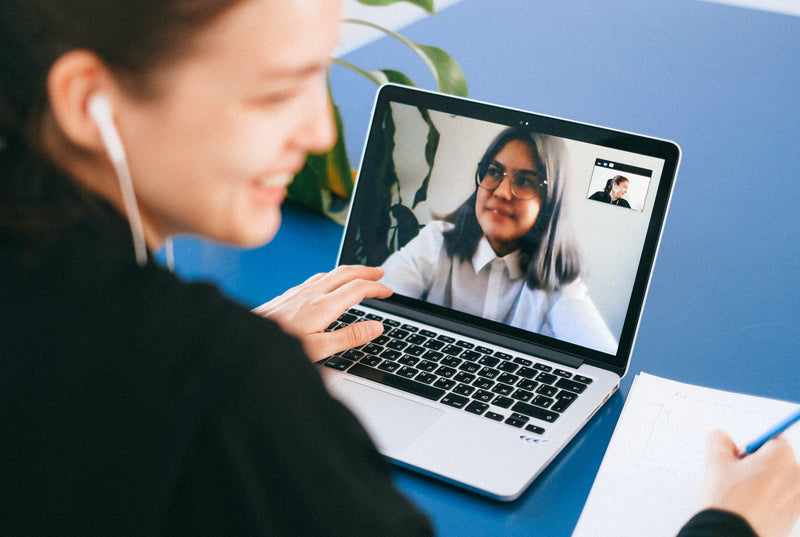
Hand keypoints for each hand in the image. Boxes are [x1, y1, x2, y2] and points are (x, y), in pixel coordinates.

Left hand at [253, 265, 391, 362]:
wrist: (248, 337)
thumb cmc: (281, 346)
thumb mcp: (320, 349)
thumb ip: (350, 337)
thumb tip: (376, 327)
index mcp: (324, 306)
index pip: (358, 289)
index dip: (377, 288)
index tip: (389, 291)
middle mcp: (312, 293)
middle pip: (346, 273)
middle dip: (367, 271)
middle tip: (381, 273)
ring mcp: (299, 291)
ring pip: (331, 273)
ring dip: (350, 272)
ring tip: (361, 276)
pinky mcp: (290, 294)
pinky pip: (317, 277)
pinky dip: (333, 276)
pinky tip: (329, 282)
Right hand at [699, 429, 799, 536]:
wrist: (731, 536)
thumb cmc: (728, 501)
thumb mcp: (714, 461)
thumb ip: (718, 440)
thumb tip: (722, 439)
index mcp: (782, 457)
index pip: (770, 439)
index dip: (749, 448)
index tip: (737, 460)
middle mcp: (797, 476)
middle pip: (775, 460)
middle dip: (755, 465)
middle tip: (734, 479)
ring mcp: (798, 499)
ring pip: (776, 481)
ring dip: (760, 483)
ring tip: (740, 497)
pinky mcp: (794, 517)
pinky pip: (779, 500)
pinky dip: (765, 501)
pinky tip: (748, 509)